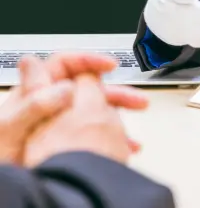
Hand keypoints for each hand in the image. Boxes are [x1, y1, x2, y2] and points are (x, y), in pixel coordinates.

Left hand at [0, 53, 147, 164]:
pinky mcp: (65, 144)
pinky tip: (120, 149)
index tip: (110, 65)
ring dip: (117, 119)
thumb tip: (65, 86)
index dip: (88, 61)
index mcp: (34, 93)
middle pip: (88, 88)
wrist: (7, 188)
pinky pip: (94, 135)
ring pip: (94, 112)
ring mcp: (58, 124)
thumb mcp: (10, 128)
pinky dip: (109, 141)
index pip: (65, 64)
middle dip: (115, 93)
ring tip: (132, 133)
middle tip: (136, 100)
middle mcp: (48, 105)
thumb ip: (35, 103)